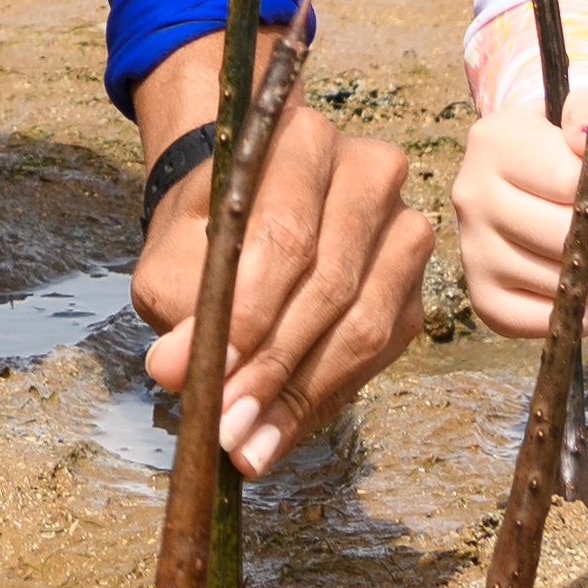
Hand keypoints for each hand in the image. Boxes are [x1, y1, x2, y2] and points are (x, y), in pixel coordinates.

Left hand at [123, 47, 420, 471]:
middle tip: (227, 428)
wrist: (245, 205)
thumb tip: (173, 373)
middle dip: (272, 369)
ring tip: (247, 445)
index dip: (250, 315)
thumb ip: (177, 309)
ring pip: (363, 324)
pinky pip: (381, 350)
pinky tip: (280, 432)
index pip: (283, 237)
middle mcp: (366, 174)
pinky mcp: (414, 284)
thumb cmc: (206, 228)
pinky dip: (326, 397)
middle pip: (328, 286)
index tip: (211, 380)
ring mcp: (402, 228)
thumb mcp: (173, 260)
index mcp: (300, 142)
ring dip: (300, 396)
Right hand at [447, 22, 587, 340]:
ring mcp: (470, 247)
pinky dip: (579, 317)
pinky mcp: (481, 296)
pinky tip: (585, 293)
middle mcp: (468, 192)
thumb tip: (580, 131)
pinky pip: (538, 323)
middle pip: (560, 237)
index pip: (566, 182)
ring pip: (555, 284)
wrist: (584, 208)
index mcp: (492, 138)